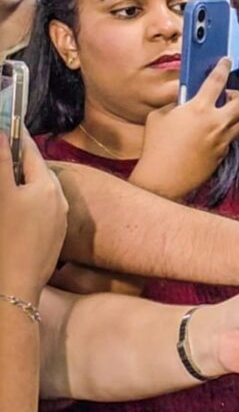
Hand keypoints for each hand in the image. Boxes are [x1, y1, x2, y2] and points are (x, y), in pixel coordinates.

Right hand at [0, 130, 68, 298]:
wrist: (14, 287)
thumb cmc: (4, 239)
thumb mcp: (1, 195)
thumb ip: (2, 164)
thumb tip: (1, 135)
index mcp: (47, 187)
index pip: (30, 152)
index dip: (16, 137)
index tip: (9, 123)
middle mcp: (59, 201)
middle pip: (35, 172)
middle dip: (18, 162)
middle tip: (5, 152)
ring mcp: (57, 221)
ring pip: (37, 193)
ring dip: (21, 184)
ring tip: (9, 183)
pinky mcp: (51, 239)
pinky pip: (38, 212)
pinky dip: (24, 204)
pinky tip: (12, 211)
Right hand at [131, 58, 238, 199]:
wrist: (163, 178)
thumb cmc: (156, 146)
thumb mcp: (159, 116)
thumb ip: (175, 104)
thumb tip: (185, 101)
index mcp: (198, 108)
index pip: (217, 80)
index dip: (223, 67)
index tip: (226, 61)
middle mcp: (216, 122)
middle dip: (237, 95)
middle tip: (227, 95)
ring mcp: (222, 140)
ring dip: (233, 115)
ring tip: (220, 115)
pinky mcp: (223, 154)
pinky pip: (230, 139)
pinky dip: (225, 133)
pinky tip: (212, 134)